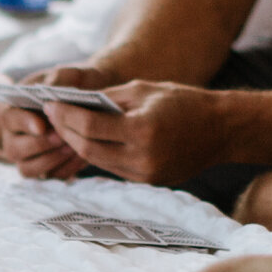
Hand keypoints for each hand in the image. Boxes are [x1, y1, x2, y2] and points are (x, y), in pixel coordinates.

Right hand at [2, 64, 115, 179]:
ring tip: (73, 148)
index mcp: (14, 109)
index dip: (24, 123)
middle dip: (40, 145)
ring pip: (28, 169)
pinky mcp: (46, 169)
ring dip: (51, 160)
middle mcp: (15, 136)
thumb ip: (58, 79)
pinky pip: (50, 177)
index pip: (10, 118)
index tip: (42, 125)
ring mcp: (28, 156)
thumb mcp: (68, 74)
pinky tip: (82, 157)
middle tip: (62, 137)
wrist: (91, 101)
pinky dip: (66, 169)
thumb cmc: (76, 85)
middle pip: (14, 149)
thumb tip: (50, 90)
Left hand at [46, 81, 249, 185]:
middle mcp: (142, 157)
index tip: (50, 105)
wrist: (221, 131)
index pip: (90, 126)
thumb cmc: (183, 102)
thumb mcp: (144, 90)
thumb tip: (74, 103)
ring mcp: (145, 173)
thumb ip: (108, 99)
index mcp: (142, 129)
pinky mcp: (148, 182)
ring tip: (64, 128)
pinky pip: (113, 168)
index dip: (65, 116)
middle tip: (52, 116)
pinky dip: (98, 154)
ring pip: (98, 161)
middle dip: (66, 131)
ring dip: (78, 145)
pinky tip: (87, 140)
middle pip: (88, 148)